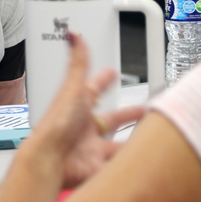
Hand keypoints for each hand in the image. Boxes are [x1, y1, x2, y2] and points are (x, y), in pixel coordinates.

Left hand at [18, 32, 145, 188]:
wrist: (50, 159)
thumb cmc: (56, 124)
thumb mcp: (71, 89)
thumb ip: (77, 63)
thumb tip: (73, 34)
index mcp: (78, 105)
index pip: (94, 88)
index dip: (103, 80)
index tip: (111, 72)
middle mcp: (84, 126)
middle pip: (111, 119)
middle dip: (128, 114)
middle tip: (144, 109)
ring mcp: (91, 147)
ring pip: (117, 143)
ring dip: (132, 141)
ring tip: (150, 138)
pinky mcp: (97, 167)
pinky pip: (117, 164)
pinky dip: (130, 164)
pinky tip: (142, 162)